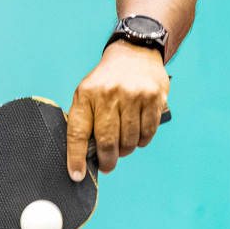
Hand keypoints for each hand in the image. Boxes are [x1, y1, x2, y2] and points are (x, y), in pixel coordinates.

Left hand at [66, 41, 169, 179]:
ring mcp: (133, 96)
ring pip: (129, 140)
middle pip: (107, 141)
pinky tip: (137, 134)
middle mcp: (109, 95)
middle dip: (107, 161)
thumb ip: (85, 120)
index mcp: (86, 94)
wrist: (134, 53)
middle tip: (107, 165)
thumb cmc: (107, 80)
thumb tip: (84, 156)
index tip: (76, 175)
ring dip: (126, 150)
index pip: (78, 132)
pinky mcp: (153, 98)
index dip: (76, 157)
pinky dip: (142, 141)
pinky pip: (148, 133)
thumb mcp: (88, 92)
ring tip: (124, 144)